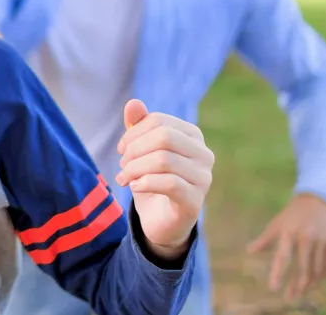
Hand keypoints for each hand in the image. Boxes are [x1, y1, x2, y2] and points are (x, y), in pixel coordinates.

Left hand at [115, 99, 213, 259]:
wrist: (160, 221)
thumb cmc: (152, 180)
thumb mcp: (141, 152)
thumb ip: (138, 126)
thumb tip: (132, 103)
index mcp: (193, 136)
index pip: (159, 121)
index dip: (134, 133)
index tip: (121, 149)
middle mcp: (204, 154)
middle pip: (164, 137)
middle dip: (135, 150)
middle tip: (123, 165)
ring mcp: (203, 178)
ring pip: (164, 160)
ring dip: (135, 168)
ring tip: (125, 177)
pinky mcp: (195, 201)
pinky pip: (169, 183)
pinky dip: (144, 183)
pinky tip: (134, 187)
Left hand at [247, 193, 325, 300]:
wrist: (318, 197)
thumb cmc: (293, 213)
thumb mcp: (277, 223)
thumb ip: (265, 239)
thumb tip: (249, 251)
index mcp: (288, 233)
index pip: (282, 257)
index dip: (277, 273)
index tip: (273, 288)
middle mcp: (305, 237)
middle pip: (301, 268)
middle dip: (296, 286)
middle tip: (290, 297)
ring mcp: (320, 240)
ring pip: (316, 269)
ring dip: (310, 284)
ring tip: (302, 292)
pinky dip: (322, 276)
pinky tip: (317, 283)